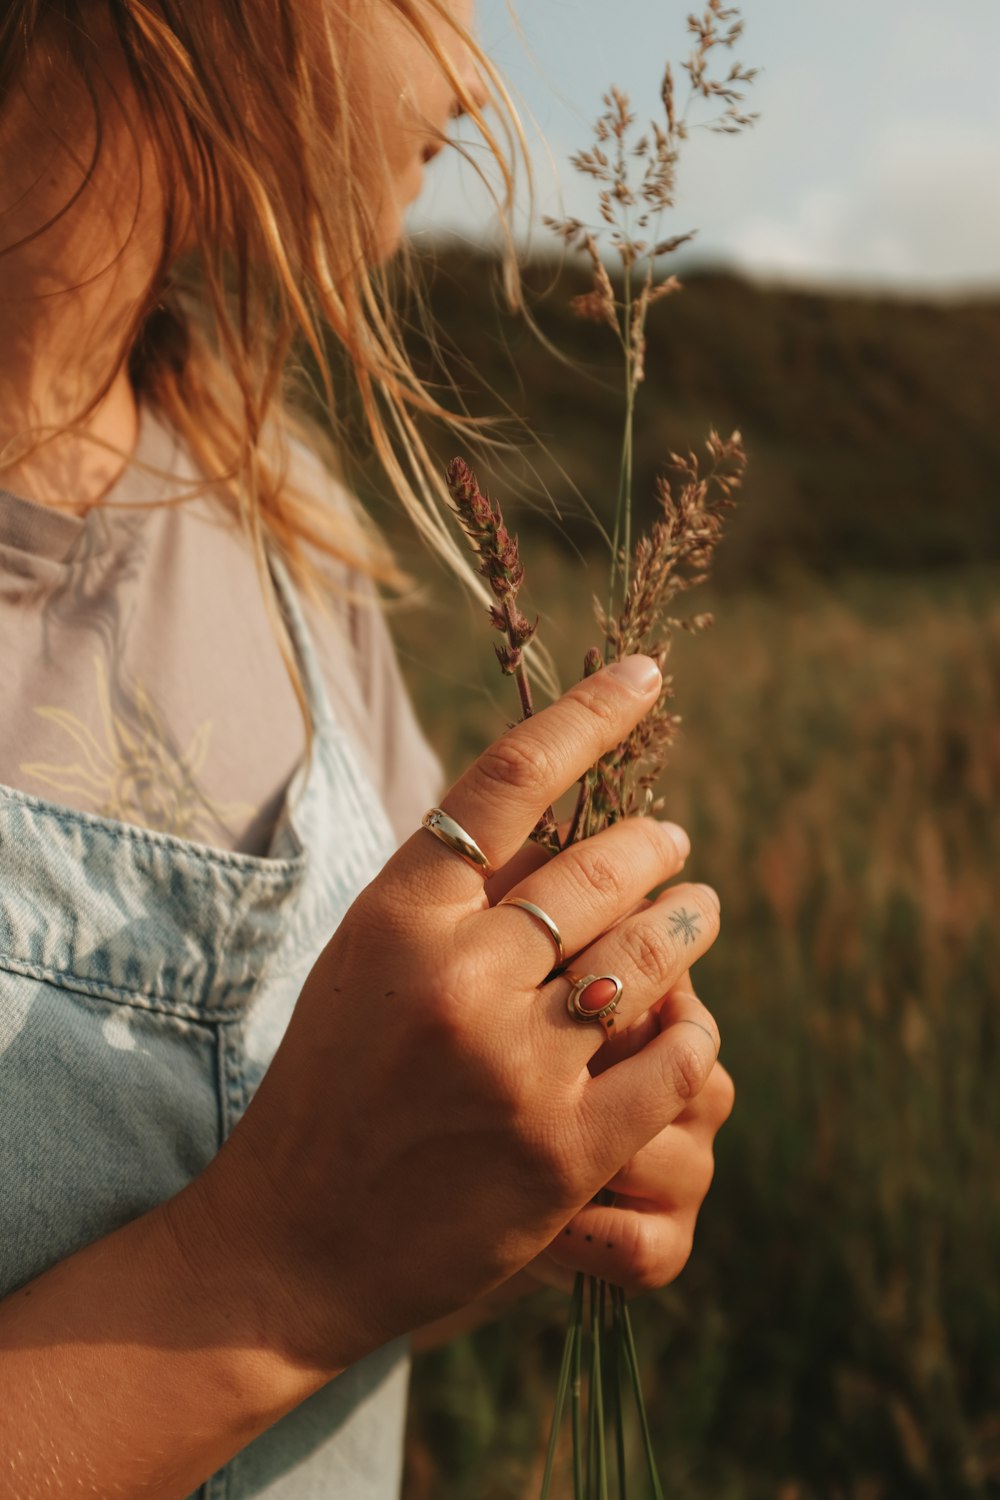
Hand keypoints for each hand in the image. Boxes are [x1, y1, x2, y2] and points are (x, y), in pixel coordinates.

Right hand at [179, 656, 722, 1376]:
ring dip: (689, 921)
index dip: (588, 715)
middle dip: (653, 844)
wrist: (289, 1245)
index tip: (644, 677)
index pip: (510, 779)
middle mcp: (458, 977)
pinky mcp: (565, 1150)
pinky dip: (691, 1030)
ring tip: (700, 908)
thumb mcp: (367, 963)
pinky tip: (688, 1019)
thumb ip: (454, 891)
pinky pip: (672, 1057)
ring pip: (649, 952)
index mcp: (397, 917)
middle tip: (673, 840)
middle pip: (599, 866)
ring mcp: (515, 1065)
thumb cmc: (329, 1087)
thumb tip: (560, 812)